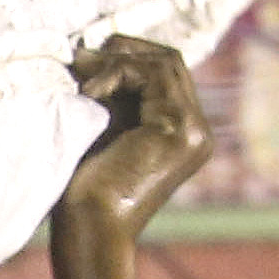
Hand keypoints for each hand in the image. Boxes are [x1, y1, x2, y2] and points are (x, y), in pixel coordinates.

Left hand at [62, 34, 213, 247]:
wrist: (89, 230)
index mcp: (181, 133)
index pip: (164, 72)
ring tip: (82, 80)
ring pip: (163, 63)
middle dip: (122, 52)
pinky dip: (117, 73)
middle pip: (169, 61)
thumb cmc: (85, 189)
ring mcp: (194, 130)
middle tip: (81, 59)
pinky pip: (153, 75)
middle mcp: (197, 130)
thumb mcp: (102, 128)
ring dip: (117, 62)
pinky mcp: (181, 129)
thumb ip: (112, 94)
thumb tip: (91, 49)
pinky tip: (90, 95)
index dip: (126, 57)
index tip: (85, 63)